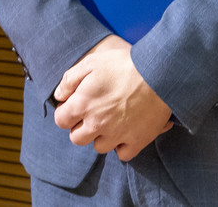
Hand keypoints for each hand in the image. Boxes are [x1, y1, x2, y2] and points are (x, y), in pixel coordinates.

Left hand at [53, 35, 173, 159]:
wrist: (158, 74)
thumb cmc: (123, 64)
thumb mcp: (92, 62)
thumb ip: (70, 80)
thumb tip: (59, 95)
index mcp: (82, 104)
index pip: (61, 121)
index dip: (65, 113)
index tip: (74, 106)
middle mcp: (97, 124)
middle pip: (77, 138)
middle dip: (80, 128)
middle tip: (91, 115)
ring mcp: (117, 135)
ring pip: (99, 147)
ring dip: (100, 137)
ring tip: (109, 122)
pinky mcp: (137, 141)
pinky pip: (123, 154)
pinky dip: (122, 146)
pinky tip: (125, 132)